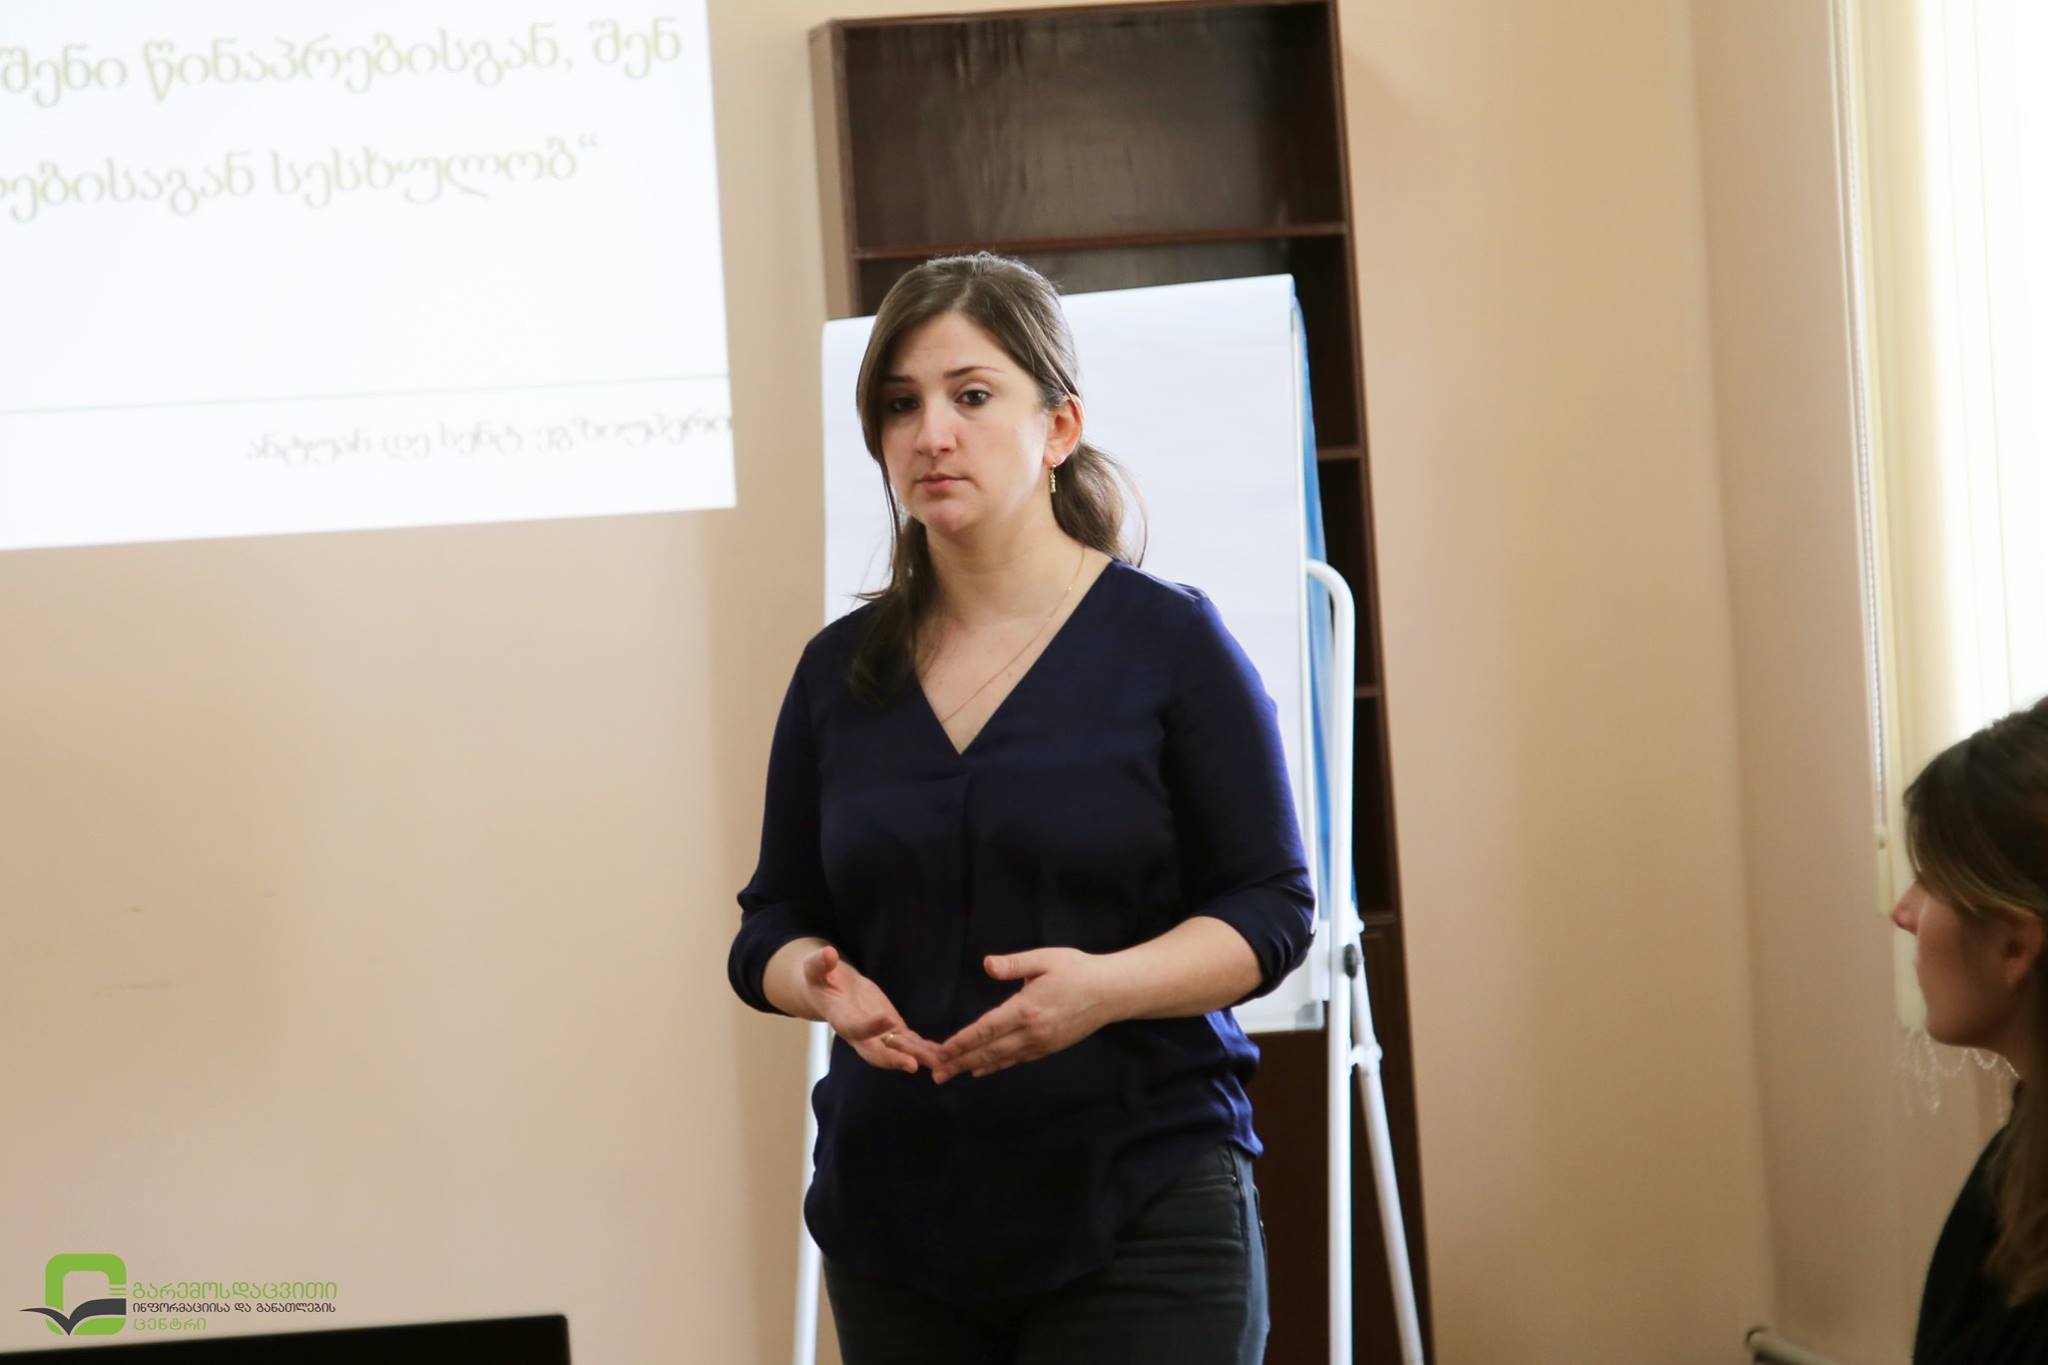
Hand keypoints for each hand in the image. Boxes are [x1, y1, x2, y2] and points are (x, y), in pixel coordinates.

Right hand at [799, 945, 941, 1074]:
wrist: (831, 990)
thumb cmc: (820, 979)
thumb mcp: (814, 969)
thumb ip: (819, 964)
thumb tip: (828, 954)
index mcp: (840, 1018)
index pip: (854, 1027)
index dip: (870, 1026)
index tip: (888, 1019)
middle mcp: (859, 1034)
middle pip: (875, 1052)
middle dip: (894, 1059)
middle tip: (912, 1065)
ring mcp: (877, 1034)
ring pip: (897, 1049)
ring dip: (917, 1057)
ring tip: (939, 1062)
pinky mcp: (892, 1028)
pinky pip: (909, 1042)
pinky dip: (924, 1049)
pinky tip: (942, 1055)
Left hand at [932, 948, 1119, 1083]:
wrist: (1112, 992)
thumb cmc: (1077, 970)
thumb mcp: (1045, 959)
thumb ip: (1014, 964)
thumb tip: (987, 964)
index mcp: (1026, 1008)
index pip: (986, 1028)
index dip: (962, 1041)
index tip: (942, 1051)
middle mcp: (1031, 1032)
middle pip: (988, 1050)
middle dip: (960, 1062)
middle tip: (936, 1074)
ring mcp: (1041, 1043)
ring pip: (1001, 1059)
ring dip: (973, 1067)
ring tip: (951, 1074)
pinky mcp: (1048, 1047)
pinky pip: (1016, 1059)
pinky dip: (996, 1066)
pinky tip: (982, 1069)